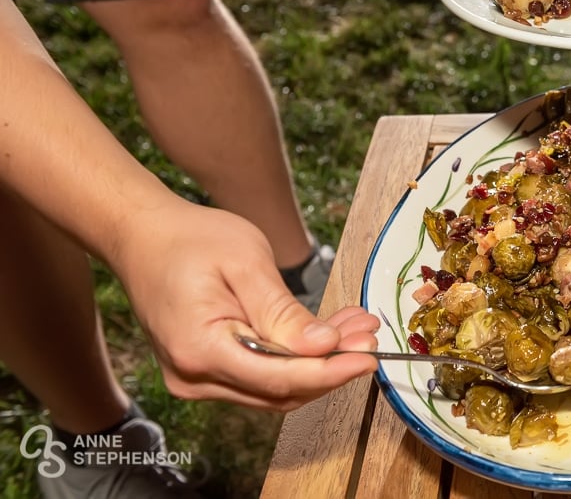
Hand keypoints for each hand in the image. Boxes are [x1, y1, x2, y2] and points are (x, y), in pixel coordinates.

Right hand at [110, 202, 378, 410]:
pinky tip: (326, 332)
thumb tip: (324, 347)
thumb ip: (283, 311)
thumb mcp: (246, 263)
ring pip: (274, 387)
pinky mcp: (205, 371)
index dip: (331, 373)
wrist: (143, 236)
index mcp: (200, 350)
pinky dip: (296, 358)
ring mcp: (197, 378)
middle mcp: (194, 376)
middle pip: (280, 390)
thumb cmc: (191, 240)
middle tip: (370, 336)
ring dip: (319, 363)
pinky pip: (260, 375)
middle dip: (332, 367)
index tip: (370, 357)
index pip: (280, 379)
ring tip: (356, 327)